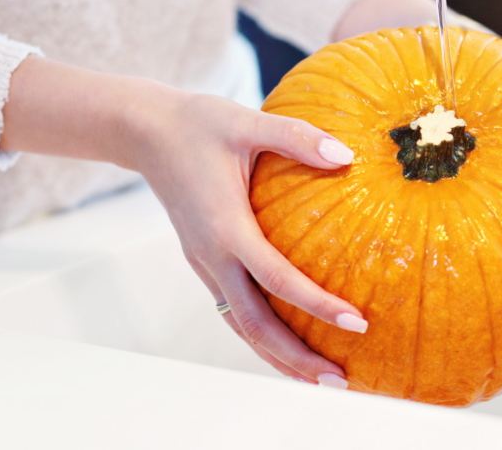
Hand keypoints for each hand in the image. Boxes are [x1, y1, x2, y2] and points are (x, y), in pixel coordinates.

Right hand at [133, 92, 365, 386]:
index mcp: (225, 227)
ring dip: (278, 357)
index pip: (276, 280)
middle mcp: (212, 256)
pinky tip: (289, 348)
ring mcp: (205, 265)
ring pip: (241, 327)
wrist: (146, 133)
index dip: (317, 304)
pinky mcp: (206, 265)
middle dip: (296, 357)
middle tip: (339, 380)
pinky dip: (262, 338)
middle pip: (255, 325)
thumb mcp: (248, 122)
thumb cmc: (199, 124)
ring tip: (318, 380)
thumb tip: (347, 156)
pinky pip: (235, 312)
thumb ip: (297, 137)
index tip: (355, 323)